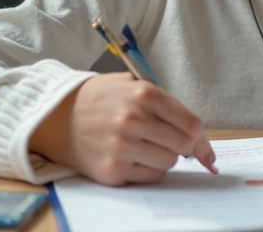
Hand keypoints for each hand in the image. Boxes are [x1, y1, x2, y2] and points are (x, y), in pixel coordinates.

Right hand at [29, 73, 216, 185]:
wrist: (57, 117)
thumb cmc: (101, 99)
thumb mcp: (132, 85)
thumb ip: (166, 105)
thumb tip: (200, 139)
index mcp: (144, 94)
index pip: (190, 123)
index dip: (202, 139)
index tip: (205, 151)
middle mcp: (133, 119)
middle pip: (183, 145)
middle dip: (183, 147)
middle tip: (170, 143)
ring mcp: (121, 146)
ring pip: (168, 163)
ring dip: (164, 157)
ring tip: (146, 146)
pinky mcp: (112, 169)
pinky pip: (150, 176)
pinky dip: (148, 169)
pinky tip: (133, 157)